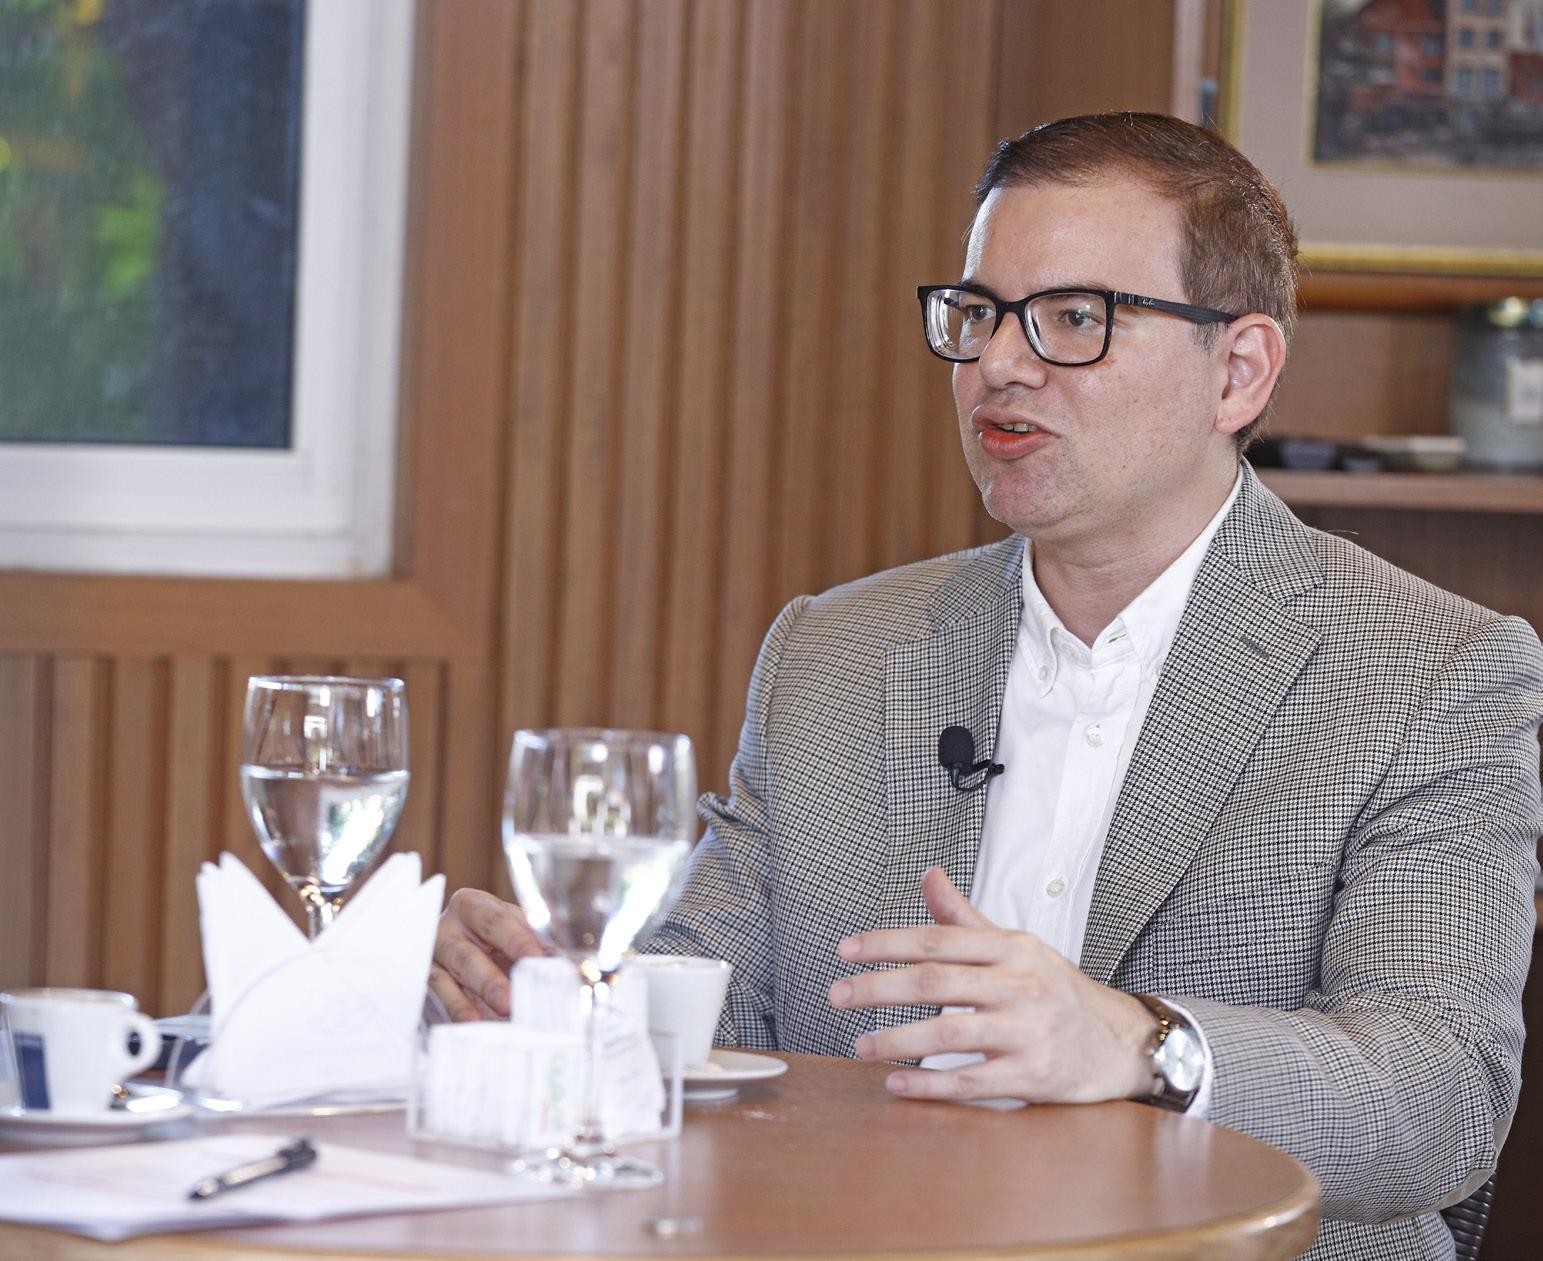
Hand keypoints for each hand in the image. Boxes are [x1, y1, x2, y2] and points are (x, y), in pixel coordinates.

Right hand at [430, 887, 547, 1020]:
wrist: (457, 939)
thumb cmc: (492, 932)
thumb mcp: (513, 927)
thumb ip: (534, 943)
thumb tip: (556, 964)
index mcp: (473, 906)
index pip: (496, 922)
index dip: (517, 941)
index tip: (536, 960)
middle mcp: (446, 928)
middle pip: (466, 955)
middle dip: (490, 981)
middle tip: (510, 1001)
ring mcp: (431, 956)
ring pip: (446, 979)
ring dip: (468, 1002)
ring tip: (493, 1016)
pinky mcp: (423, 980)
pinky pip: (437, 998)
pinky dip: (455, 1010)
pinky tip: (471, 1023)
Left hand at [826, 867, 1155, 1102]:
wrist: (1119, 1042)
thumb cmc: (1055, 991)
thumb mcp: (1015, 947)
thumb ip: (964, 918)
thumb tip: (928, 875)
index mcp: (1011, 948)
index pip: (938, 940)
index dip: (887, 943)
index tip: (846, 951)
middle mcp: (1020, 985)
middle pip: (936, 982)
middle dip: (879, 988)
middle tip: (837, 996)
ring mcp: (1028, 1032)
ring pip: (949, 1034)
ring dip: (897, 1041)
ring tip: (860, 1046)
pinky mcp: (1033, 1075)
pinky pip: (972, 1081)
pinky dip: (930, 1085)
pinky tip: (897, 1084)